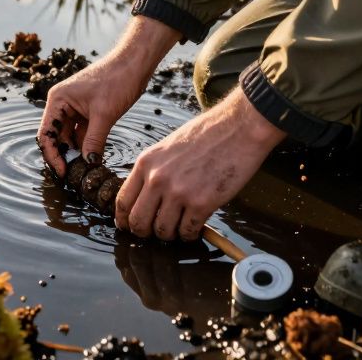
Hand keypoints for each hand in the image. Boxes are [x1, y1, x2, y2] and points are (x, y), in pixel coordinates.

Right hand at [37, 17, 179, 176]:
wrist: (134, 63)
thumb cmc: (117, 80)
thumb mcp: (105, 114)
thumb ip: (93, 141)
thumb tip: (88, 165)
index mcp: (58, 100)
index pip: (46, 134)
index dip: (52, 155)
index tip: (63, 172)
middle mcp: (62, 104)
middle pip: (55, 137)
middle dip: (64, 156)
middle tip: (74, 176)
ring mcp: (74, 107)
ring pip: (69, 136)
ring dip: (75, 152)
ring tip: (84, 170)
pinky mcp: (88, 111)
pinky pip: (82, 133)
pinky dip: (86, 145)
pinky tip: (92, 159)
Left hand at [115, 87, 284, 240]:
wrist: (238, 128)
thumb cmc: (206, 135)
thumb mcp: (167, 148)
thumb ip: (153, 171)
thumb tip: (145, 199)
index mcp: (146, 163)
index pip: (123, 201)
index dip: (123, 220)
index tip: (128, 227)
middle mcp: (157, 179)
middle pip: (138, 222)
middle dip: (145, 233)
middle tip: (155, 233)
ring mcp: (179, 192)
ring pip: (163, 231)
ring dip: (171, 234)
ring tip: (179, 227)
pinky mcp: (202, 203)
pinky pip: (188, 231)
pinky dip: (190, 234)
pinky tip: (196, 226)